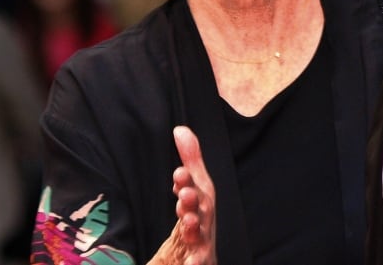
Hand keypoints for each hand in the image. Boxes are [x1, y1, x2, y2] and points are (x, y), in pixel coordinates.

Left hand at [148, 127, 216, 264]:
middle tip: (184, 194)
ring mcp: (203, 246)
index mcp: (200, 206)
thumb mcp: (191, 189)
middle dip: (194, 202)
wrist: (198, 261)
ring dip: (194, 229)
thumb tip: (180, 129)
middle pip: (202, 212)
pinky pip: (200, 263)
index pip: (196, 190)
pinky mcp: (200, 262)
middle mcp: (204, 224)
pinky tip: (191, 264)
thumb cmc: (197, 221)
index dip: (188, 182)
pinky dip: (197, 263)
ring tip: (187, 221)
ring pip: (200, 237)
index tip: (178, 173)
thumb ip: (189, 160)